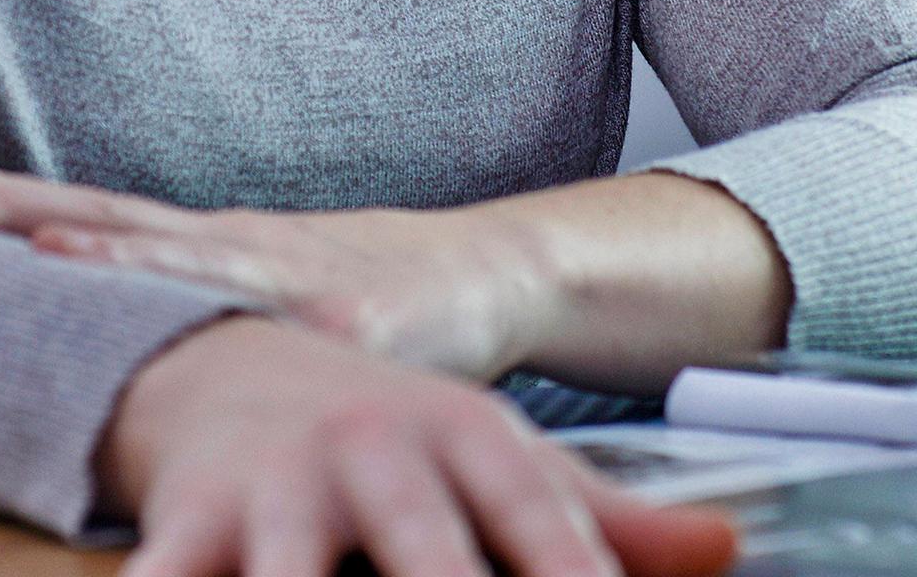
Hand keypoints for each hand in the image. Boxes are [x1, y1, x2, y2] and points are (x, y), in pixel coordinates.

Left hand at [0, 151, 552, 379]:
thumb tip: (65, 323)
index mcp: (195, 247)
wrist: (493, 275)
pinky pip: (289, 336)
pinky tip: (218, 334)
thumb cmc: (358, 297)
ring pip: (184, 262)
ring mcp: (292, 280)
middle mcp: (230, 247)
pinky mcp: (360, 326)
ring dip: (109, 255)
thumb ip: (169, 312)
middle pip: (96, 220)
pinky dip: (250, 324)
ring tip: (34, 246)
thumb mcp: (249, 300)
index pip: (65, 215)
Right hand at [101, 316, 738, 576]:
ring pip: (289, 575)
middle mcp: (372, 450)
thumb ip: (603, 522)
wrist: (225, 361)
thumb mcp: (495, 464)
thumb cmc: (387, 445)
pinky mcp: (188, 520)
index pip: (539, 522)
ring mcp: (276, 485)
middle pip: (426, 553)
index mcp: (464, 438)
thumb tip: (727, 549)